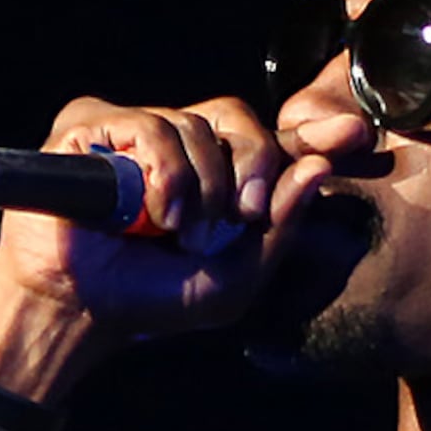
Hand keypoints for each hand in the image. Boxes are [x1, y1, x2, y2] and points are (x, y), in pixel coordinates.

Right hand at [0, 96, 381, 399]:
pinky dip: (162, 170)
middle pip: (238, 119)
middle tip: (239, 216)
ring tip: (175, 230)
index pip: (269, 140)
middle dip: (250, 166)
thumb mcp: (232, 282)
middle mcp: (176, 145)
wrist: (77, 310)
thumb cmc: (150, 300)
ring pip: (194, 124)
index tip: (354, 137)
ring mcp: (133, 131)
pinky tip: (154, 213)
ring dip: (198, 185)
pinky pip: (149, 125)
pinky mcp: (91, 126)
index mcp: (213, 174)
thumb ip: (279, 230)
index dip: (311, 133)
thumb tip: (316, 171)